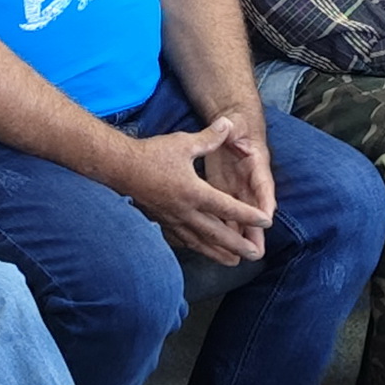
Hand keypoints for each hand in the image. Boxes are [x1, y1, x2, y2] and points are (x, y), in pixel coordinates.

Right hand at [118, 118, 273, 265]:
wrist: (119, 168)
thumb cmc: (152, 154)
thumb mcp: (184, 142)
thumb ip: (210, 137)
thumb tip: (229, 123)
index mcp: (194, 192)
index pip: (227, 207)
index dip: (248, 215)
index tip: (265, 222)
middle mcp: (185, 211)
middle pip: (217, 233)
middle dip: (238, 244)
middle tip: (256, 254)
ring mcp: (173, 220)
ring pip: (200, 241)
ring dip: (219, 252)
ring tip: (234, 262)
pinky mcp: (162, 222)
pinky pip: (182, 239)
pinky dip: (196, 247)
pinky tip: (202, 250)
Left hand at [202, 127, 276, 261]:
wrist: (235, 127)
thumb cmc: (236, 126)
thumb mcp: (234, 125)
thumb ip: (230, 128)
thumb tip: (228, 123)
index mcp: (256, 164)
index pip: (263, 184)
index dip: (265, 201)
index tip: (267, 218)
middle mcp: (251, 182)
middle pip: (255, 209)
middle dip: (257, 231)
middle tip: (257, 252)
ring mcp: (240, 190)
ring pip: (242, 217)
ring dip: (241, 236)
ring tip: (241, 258)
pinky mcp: (226, 193)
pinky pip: (227, 214)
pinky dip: (224, 229)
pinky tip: (219, 247)